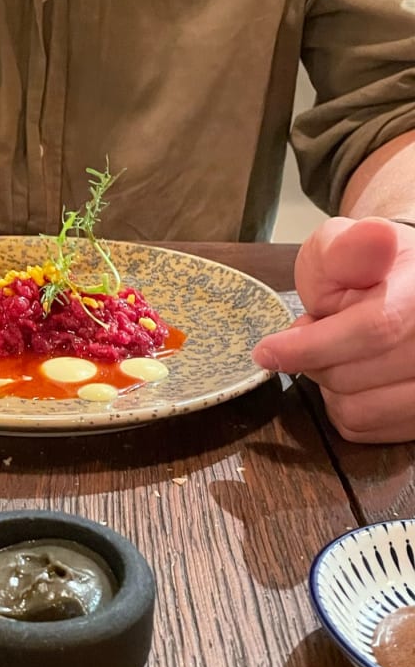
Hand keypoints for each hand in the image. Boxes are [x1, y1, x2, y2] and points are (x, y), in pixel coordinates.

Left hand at [253, 217, 414, 443]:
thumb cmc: (363, 268)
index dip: (313, 346)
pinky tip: (351, 378)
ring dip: (329, 386)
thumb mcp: (341, 246)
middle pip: (356, 375)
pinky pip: (365, 429)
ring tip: (336, 353)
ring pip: (360, 409)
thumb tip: (374, 237)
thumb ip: (346, 249)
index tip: (265, 351)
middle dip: (316, 357)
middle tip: (317, 332)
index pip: (375, 329)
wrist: (401, 288)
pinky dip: (343, 407)